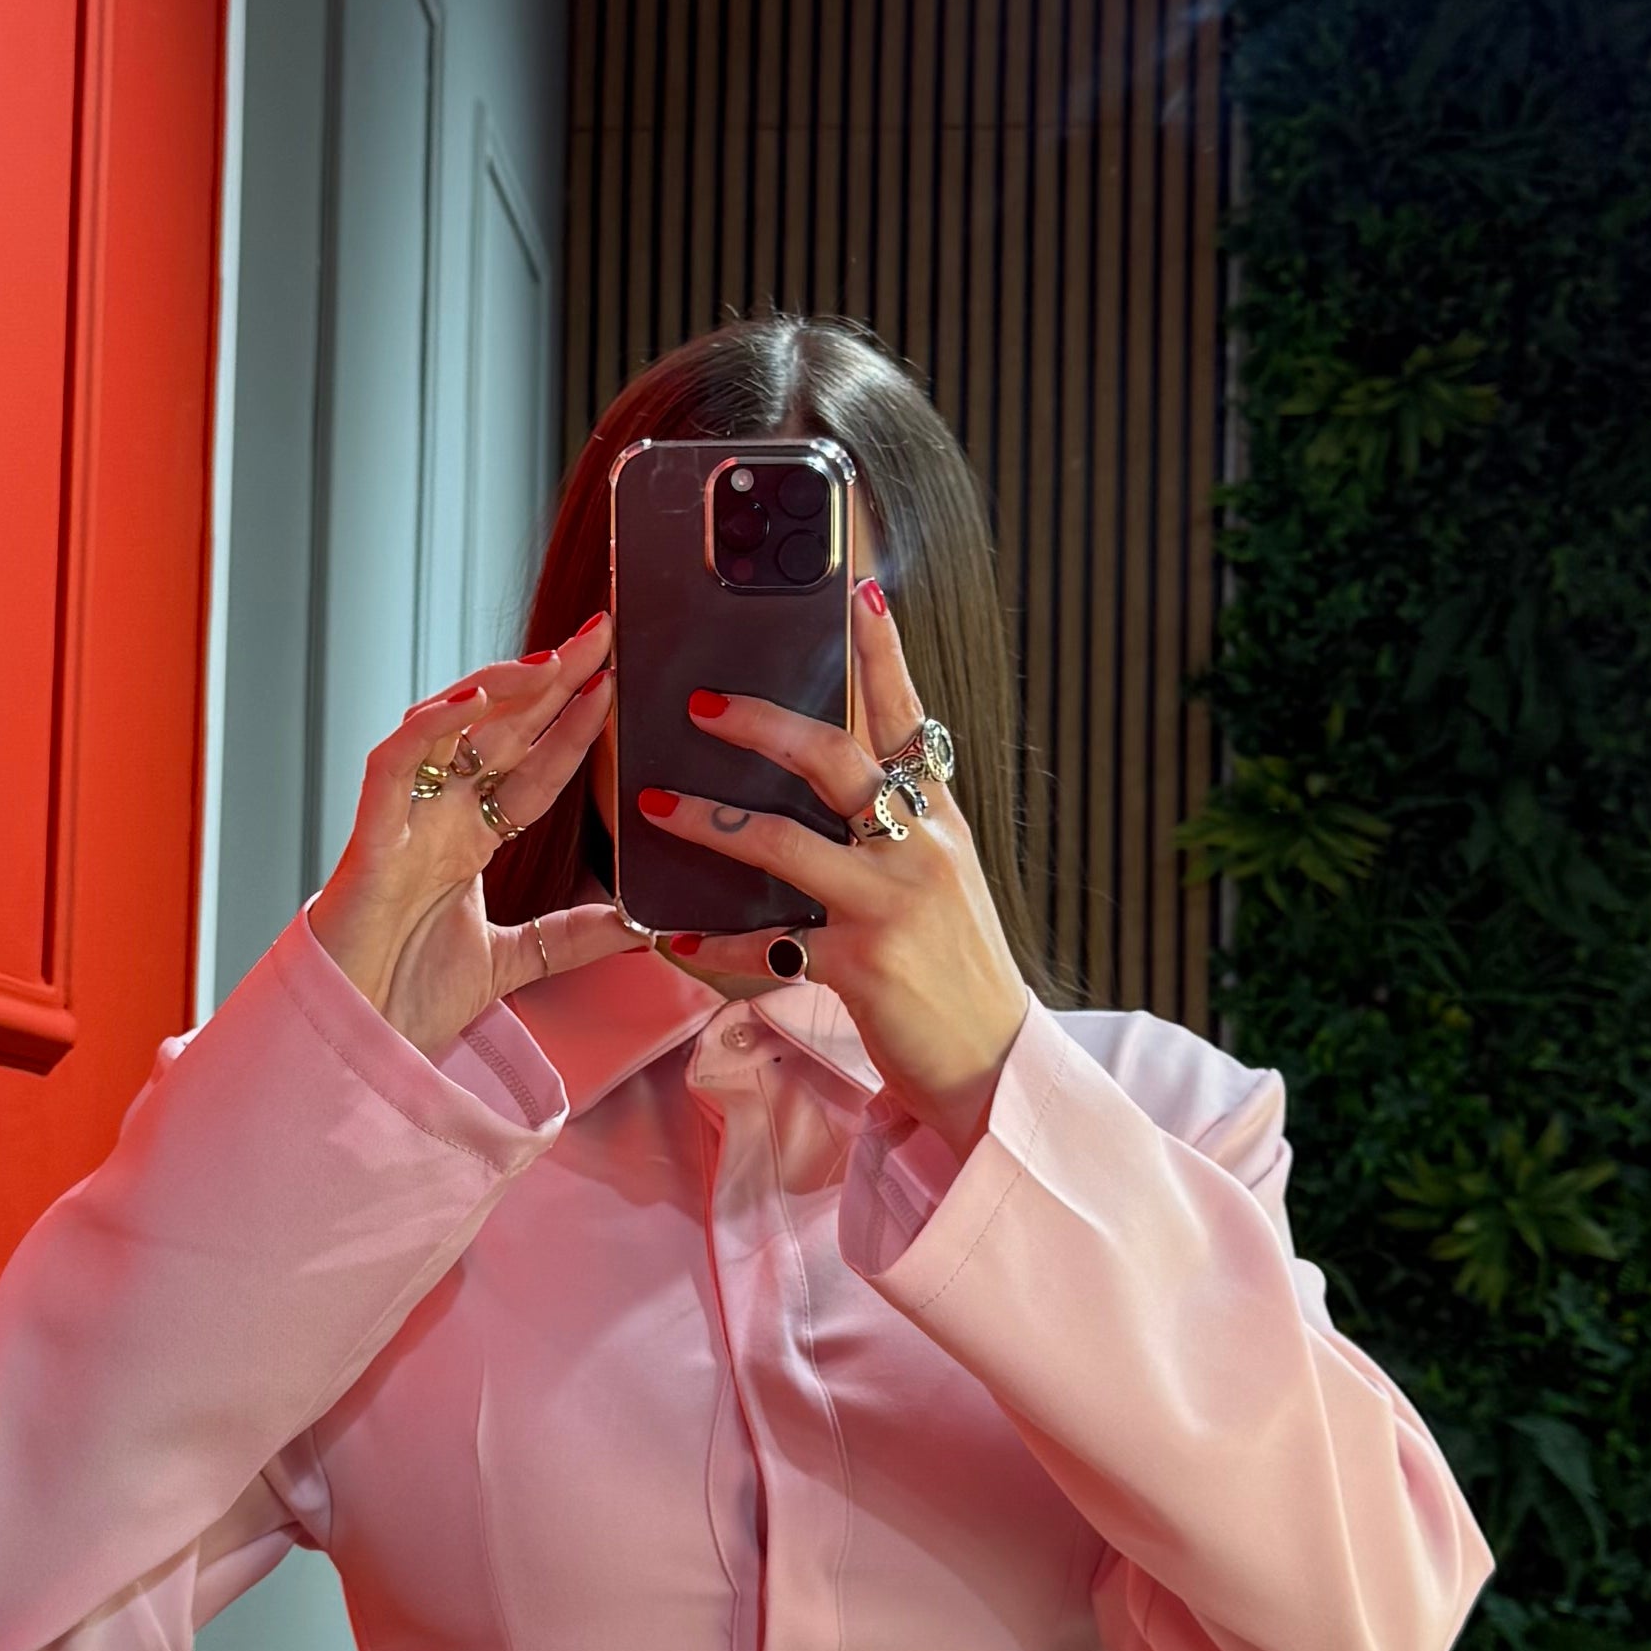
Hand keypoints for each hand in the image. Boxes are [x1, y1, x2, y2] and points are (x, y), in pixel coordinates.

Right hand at [306, 620, 632, 1057]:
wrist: (356, 1048)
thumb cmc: (408, 1001)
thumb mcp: (516, 962)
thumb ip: (573, 937)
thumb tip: (643, 925)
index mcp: (466, 840)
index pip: (531, 768)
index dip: (572, 726)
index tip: (617, 684)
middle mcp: (435, 818)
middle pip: (498, 732)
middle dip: (549, 680)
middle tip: (600, 631)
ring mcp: (402, 823)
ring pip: (447, 728)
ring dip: (499, 687)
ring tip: (554, 658)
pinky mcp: (369, 840)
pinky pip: (392, 764)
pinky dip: (429, 728)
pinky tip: (476, 700)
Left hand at [639, 582, 1030, 1152]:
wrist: (994, 1063)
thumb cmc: (954, 966)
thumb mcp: (939, 878)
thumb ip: (894, 825)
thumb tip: (833, 778)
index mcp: (938, 818)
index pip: (906, 717)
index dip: (881, 651)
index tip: (856, 587)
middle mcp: (920, 848)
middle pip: (838, 759)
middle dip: (764, 722)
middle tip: (702, 700)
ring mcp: (892, 905)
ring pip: (790, 843)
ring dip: (714, 821)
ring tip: (656, 804)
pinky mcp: (864, 965)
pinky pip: (770, 946)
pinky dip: (713, 943)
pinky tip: (668, 935)